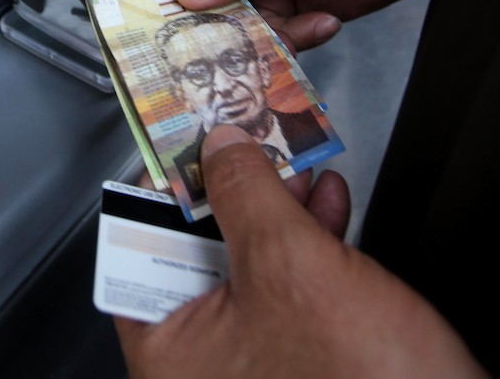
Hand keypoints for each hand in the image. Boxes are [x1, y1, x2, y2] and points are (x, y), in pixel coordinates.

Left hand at [114, 125, 482, 378]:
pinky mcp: (300, 354)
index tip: (181, 149)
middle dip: (228, 194)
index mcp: (172, 353)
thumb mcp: (289, 263)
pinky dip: (307, 239)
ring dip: (274, 207)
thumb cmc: (361, 378)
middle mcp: (203, 363)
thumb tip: (221, 149)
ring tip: (290, 161)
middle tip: (238, 144)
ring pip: (248, 264)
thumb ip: (247, 195)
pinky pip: (289, 284)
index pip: (137, 253)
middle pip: (193, 253)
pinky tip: (326, 202)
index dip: (160, 194)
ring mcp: (253, 361)